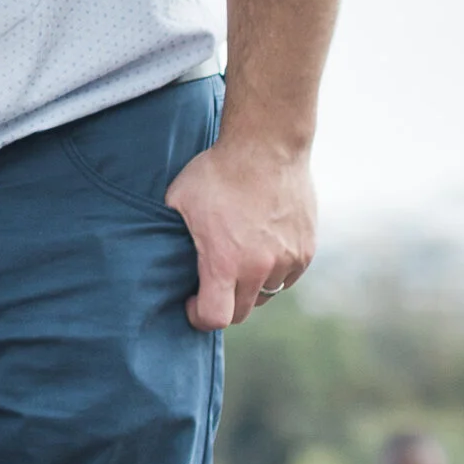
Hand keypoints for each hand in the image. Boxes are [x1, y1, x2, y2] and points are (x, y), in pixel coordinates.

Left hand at [167, 132, 316, 331]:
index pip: (215, 318)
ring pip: (266, 295)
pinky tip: (260, 250)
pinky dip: (274, 273)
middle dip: (223, 304)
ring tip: (236, 263)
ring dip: (249, 288)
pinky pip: (288, 277)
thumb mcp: (178, 200)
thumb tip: (156, 252)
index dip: (199, 317)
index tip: (191, 302)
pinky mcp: (306, 250)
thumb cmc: (216, 171)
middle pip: (242, 312)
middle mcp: (259, 268)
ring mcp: (287, 260)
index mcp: (224, 262)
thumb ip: (171, 234)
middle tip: (210, 285)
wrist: (267, 145)